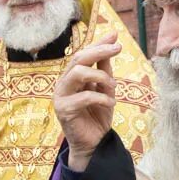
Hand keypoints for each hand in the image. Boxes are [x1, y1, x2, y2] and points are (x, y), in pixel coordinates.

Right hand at [56, 31, 120, 172]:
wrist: (94, 143)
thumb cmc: (98, 115)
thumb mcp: (106, 88)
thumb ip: (105, 68)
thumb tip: (112, 41)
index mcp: (72, 76)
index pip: (83, 54)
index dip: (98, 43)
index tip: (115, 36)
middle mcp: (63, 83)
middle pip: (77, 59)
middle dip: (99, 51)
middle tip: (117, 49)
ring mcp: (61, 96)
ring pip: (77, 73)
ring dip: (100, 76)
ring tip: (114, 87)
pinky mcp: (64, 110)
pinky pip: (83, 97)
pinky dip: (101, 98)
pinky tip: (110, 104)